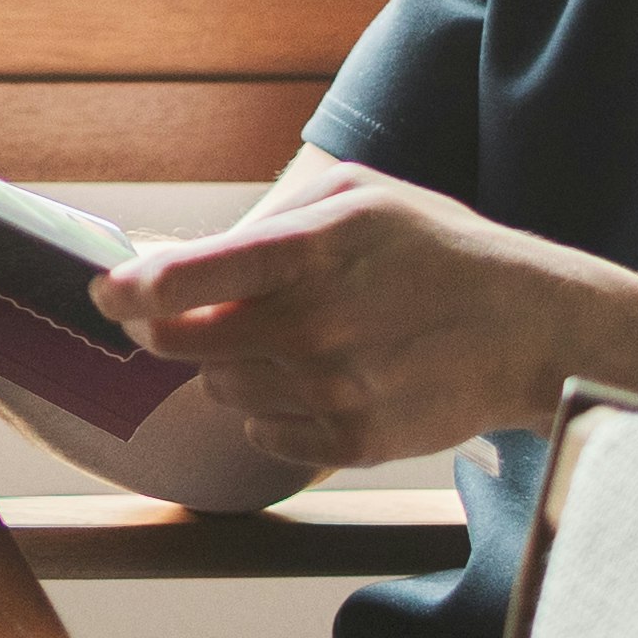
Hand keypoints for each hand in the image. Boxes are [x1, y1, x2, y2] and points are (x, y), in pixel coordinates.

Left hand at [89, 174, 616, 471]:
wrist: (531, 328)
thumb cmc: (432, 248)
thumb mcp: (353, 195)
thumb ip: (262, 222)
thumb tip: (171, 261)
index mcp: (309, 249)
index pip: (185, 280)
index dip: (128, 291)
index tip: (106, 294)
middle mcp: (314, 324)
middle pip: (182, 346)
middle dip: (173, 329)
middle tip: (199, 314)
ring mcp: (333, 390)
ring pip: (218, 390)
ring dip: (232, 367)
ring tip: (296, 340)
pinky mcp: (352, 442)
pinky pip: (262, 434)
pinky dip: (272, 410)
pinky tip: (321, 380)